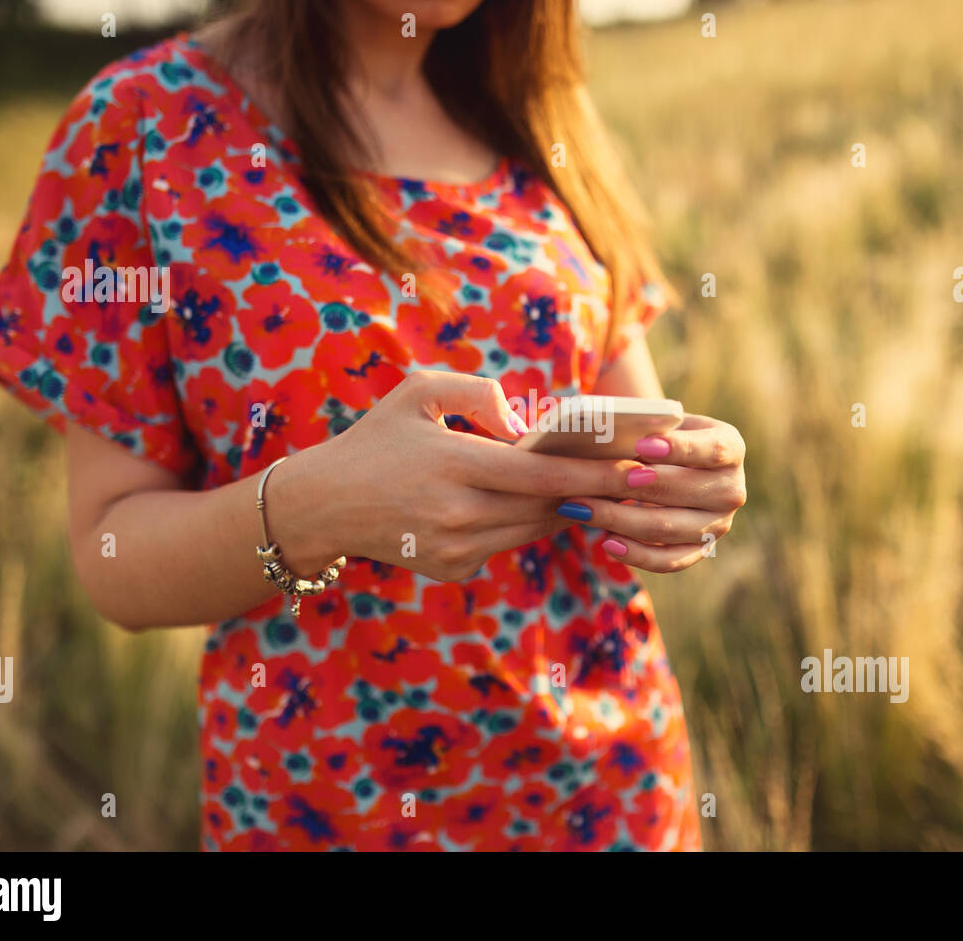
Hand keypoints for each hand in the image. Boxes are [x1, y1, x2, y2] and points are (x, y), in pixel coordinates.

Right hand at [270, 371, 658, 581]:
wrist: (323, 506)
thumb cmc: (376, 440)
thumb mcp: (418, 393)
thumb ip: (478, 393)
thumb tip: (525, 424)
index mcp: (453, 465)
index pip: (541, 473)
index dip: (593, 473)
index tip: (637, 466)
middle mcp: (457, 514)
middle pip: (547, 506)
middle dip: (594, 493)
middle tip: (639, 478)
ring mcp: (454, 549)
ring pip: (532, 529)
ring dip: (566, 509)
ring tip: (605, 489)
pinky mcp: (451, 569)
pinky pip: (506, 544)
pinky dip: (526, 524)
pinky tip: (549, 507)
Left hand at [554, 414, 746, 571]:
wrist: (672, 464)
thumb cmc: (661, 434)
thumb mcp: (662, 423)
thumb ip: (648, 426)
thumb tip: (617, 434)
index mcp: (731, 449)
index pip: (712, 450)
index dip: (679, 449)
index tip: (641, 444)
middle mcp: (732, 490)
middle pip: (687, 492)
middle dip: (643, 487)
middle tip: (605, 480)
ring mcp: (719, 524)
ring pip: (670, 528)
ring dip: (623, 520)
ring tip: (585, 509)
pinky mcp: (700, 550)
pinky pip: (669, 561)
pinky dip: (637, 554)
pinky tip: (607, 542)